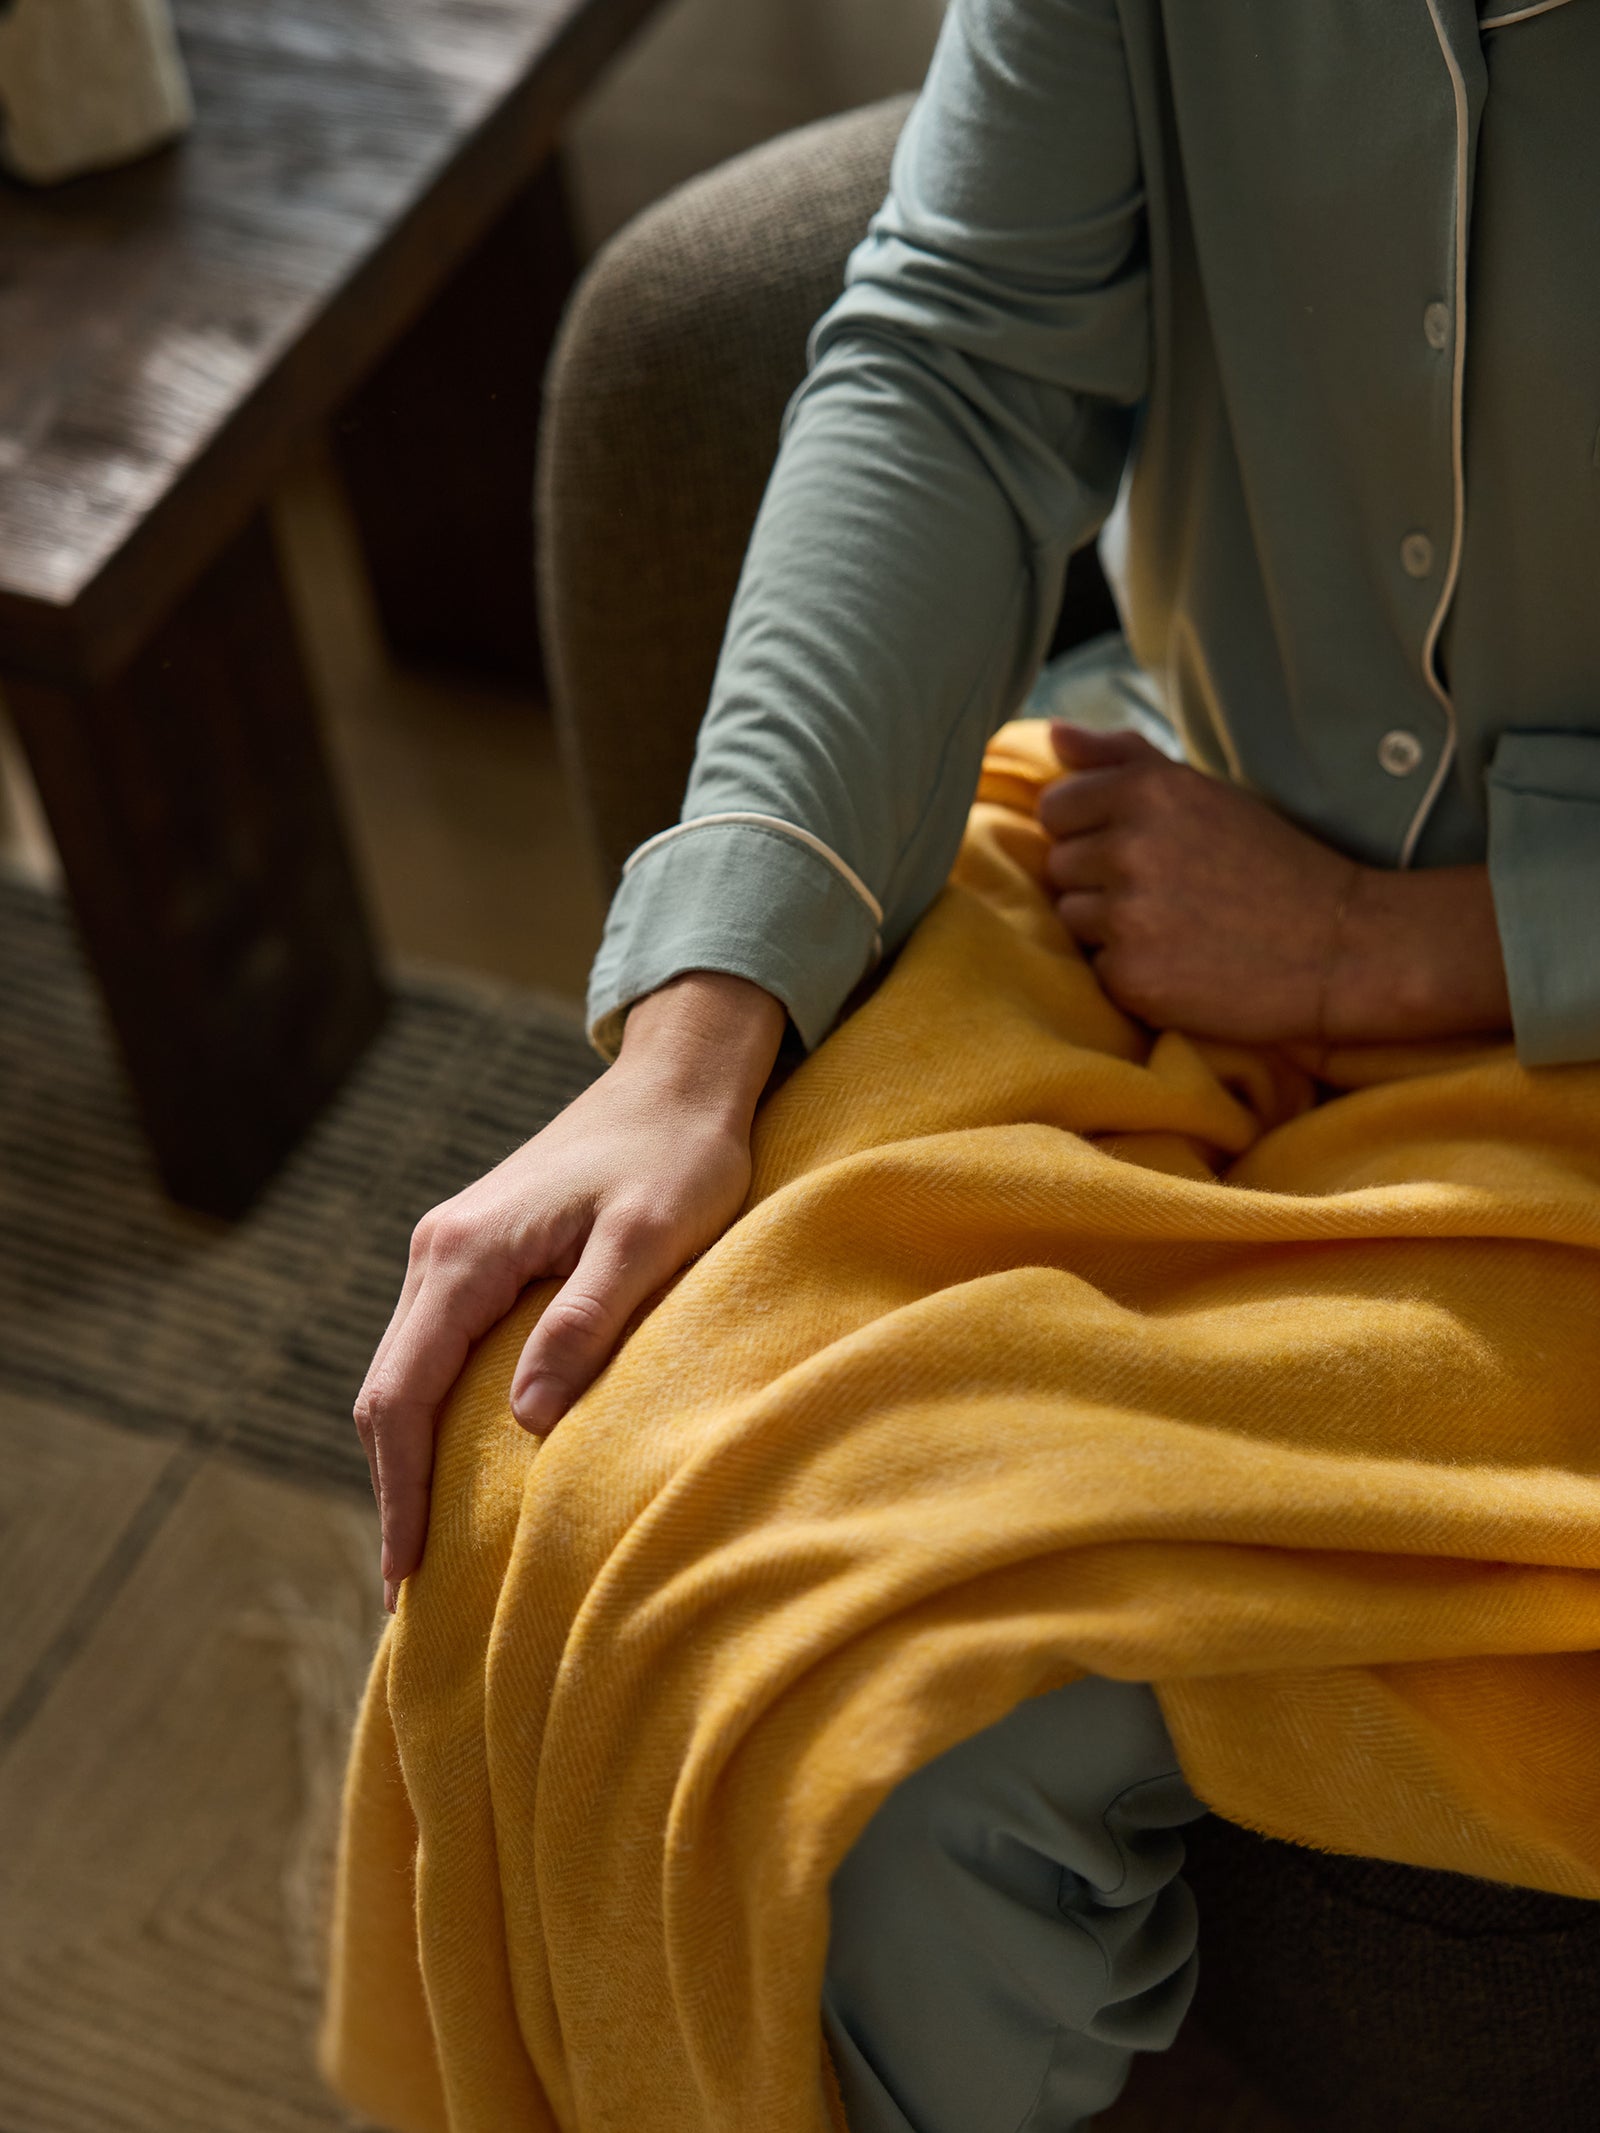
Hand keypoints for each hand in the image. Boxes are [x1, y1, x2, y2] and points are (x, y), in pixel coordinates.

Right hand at [353, 972, 786, 1611]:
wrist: (680, 1076)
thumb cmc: (680, 1154)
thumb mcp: (648, 1239)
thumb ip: (587, 1322)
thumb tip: (524, 1422)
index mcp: (464, 1255)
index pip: (402, 1395)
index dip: (399, 1492)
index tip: (407, 1575)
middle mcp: (439, 1251)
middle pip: (387, 1392)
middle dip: (394, 1490)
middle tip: (412, 1589)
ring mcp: (453, 1249)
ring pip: (405, 1372)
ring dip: (411, 1456)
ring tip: (434, 1546)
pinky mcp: (480, 1251)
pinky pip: (435, 1350)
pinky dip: (433, 1415)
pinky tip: (462, 1461)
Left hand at [1037, 723, 1511, 1046]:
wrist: (1341, 945)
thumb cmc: (1272, 862)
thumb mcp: (1206, 792)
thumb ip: (1124, 757)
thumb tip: (1052, 734)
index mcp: (1146, 791)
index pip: (1056, 808)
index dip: (1090, 832)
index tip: (1139, 850)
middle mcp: (1130, 847)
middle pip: (1058, 866)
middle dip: (1098, 880)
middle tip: (1168, 892)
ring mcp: (1128, 916)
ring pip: (1071, 919)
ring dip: (1109, 928)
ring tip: (1175, 926)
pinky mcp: (1133, 976)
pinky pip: (1097, 970)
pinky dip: (1130, 972)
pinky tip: (1182, 962)